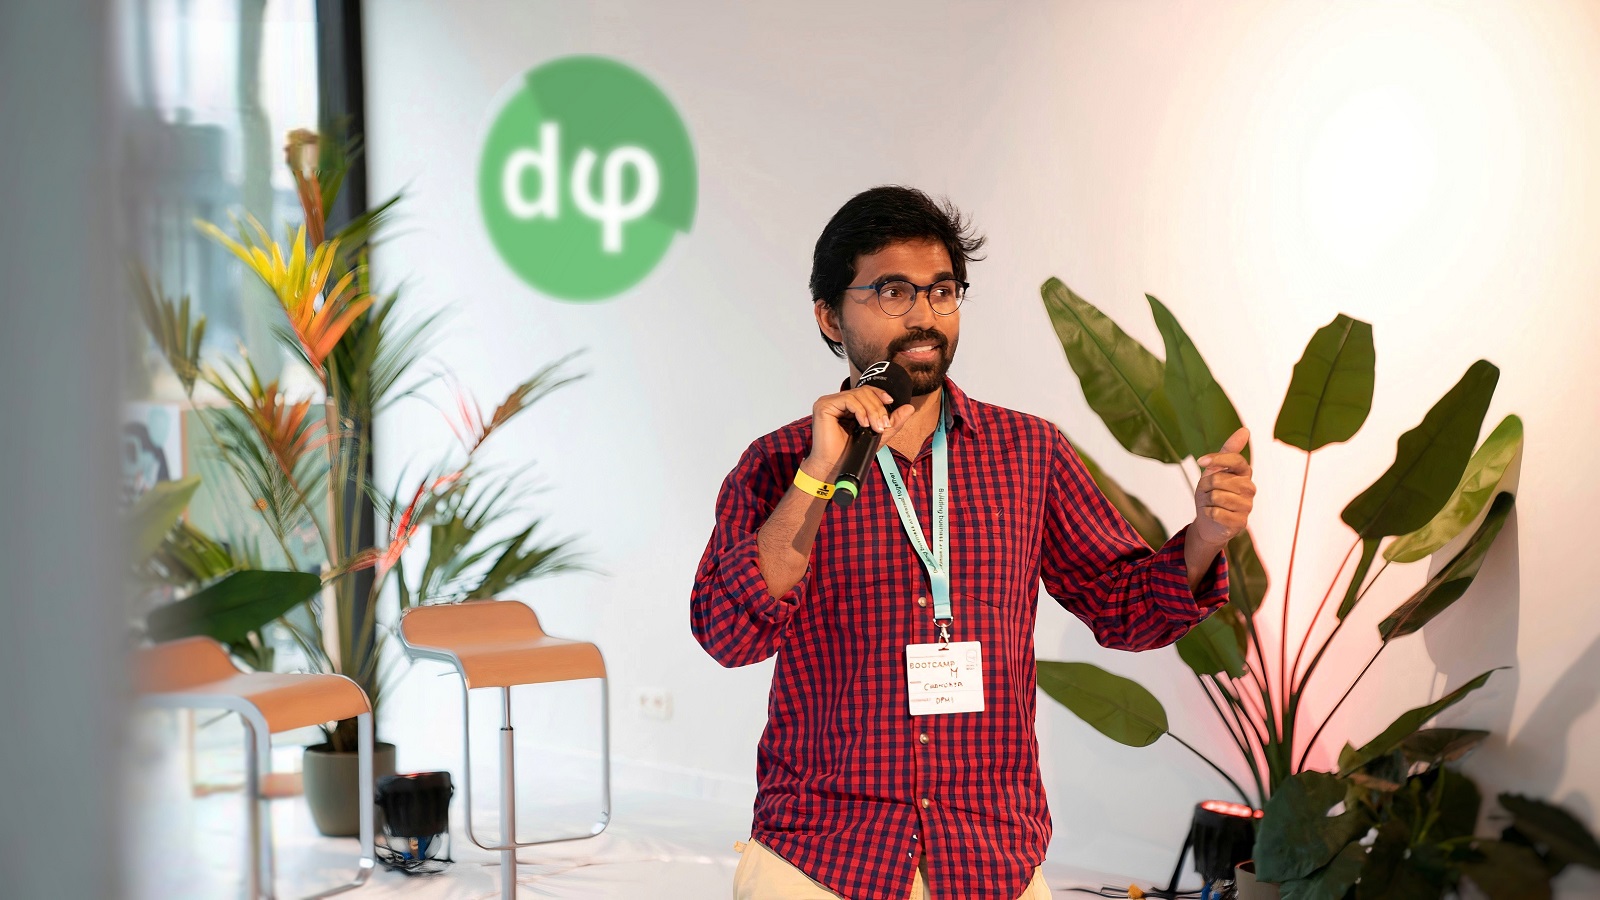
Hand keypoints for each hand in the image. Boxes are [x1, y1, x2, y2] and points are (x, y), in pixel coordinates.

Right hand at [803, 385, 915, 480]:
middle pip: (864, 392)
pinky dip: (860, 411)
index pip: (866, 391)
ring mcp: (829, 402)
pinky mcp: (824, 406)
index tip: (891, 402)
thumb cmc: (850, 453)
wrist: (834, 467)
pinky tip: (864, 424)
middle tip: (882, 425)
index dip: (879, 394)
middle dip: (878, 408)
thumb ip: (893, 421)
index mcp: (847, 405)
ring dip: (871, 411)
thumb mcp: (878, 435)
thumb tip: (910, 408)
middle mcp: (837, 401)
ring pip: (858, 394)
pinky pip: (848, 400)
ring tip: (874, 427)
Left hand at [1191, 427, 1254, 549]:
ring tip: (1211, 504)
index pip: (1236, 460)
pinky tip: (1213, 515)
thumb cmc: (1212, 493)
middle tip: (1208, 493)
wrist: (1208, 522)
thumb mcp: (1215, 470)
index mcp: (1245, 473)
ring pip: (1217, 496)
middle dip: (1206, 486)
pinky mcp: (1241, 522)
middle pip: (1220, 479)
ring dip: (1206, 501)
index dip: (1217, 459)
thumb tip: (1245, 430)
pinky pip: (1216, 513)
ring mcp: (1247, 506)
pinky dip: (1208, 513)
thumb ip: (1228, 451)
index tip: (1200, 462)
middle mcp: (1250, 488)